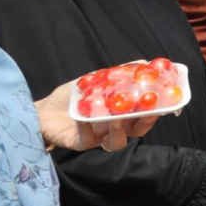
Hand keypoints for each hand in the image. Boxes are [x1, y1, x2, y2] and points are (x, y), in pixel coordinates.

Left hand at [35, 81, 158, 151]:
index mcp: (122, 116)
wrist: (43, 110)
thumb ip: (120, 73)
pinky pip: (88, 139)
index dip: (155, 112)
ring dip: (119, 130)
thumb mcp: (98, 79)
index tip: (162, 102)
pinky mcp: (80, 143)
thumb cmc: (73, 97)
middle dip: (143, 122)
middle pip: (135, 132)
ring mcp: (97, 138)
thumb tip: (145, 63)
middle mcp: (113, 130)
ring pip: (116, 142)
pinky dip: (89, 128)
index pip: (144, 118)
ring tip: (116, 118)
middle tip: (146, 110)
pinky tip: (86, 117)